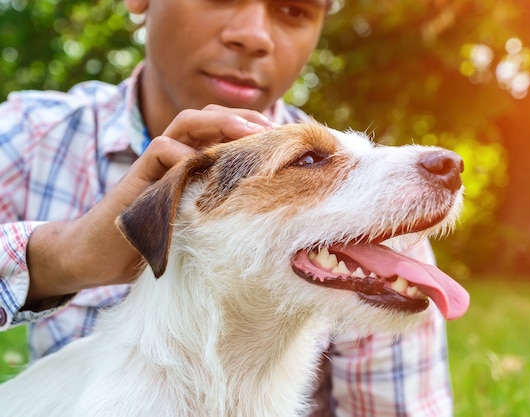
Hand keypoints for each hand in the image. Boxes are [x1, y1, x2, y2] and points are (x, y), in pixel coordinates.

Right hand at [24, 106, 275, 309]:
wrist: (100, 255)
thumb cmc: (158, 243)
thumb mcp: (202, 224)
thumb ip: (224, 208)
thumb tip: (273, 212)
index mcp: (195, 163)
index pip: (226, 131)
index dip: (255, 130)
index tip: (287, 141)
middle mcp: (177, 155)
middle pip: (210, 117)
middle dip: (244, 117)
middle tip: (275, 130)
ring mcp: (157, 163)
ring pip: (187, 122)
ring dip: (220, 122)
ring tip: (249, 134)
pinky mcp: (137, 175)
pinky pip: (161, 148)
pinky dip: (184, 152)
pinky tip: (204, 165)